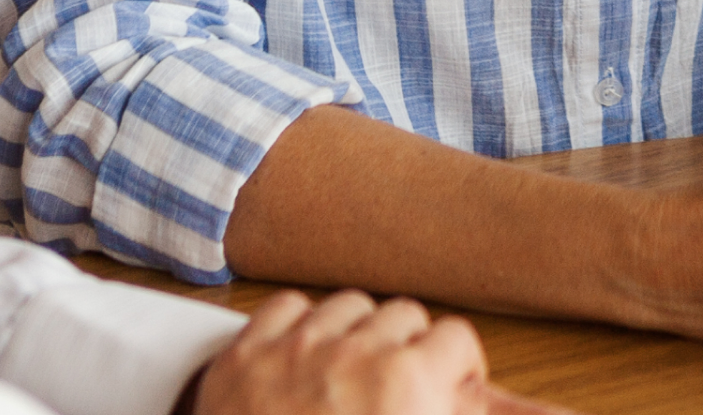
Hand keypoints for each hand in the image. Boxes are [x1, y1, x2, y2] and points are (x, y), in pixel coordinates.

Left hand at [190, 289, 558, 414]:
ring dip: (352, 336)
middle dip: (404, 350)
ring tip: (347, 383)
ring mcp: (296, 351)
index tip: (441, 395)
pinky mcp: (245, 357)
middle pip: (405, 314)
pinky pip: (289, 307)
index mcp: (410, 386)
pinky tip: (302, 368)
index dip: (453, 373)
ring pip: (348, 304)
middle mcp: (356, 355)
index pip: (457, 339)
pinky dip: (297, 330)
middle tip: (393, 398)